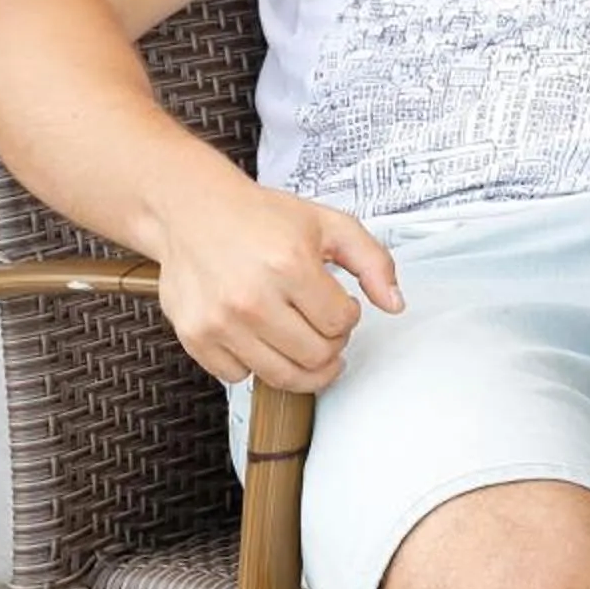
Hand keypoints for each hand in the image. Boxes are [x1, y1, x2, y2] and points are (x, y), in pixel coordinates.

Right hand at [150, 177, 404, 391]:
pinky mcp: (195, 337)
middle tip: (325, 327)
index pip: (341, 323)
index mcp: (289, 265)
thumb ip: (373, 262)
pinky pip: (238, 377)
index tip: (340, 305)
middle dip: (331, 345)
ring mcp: (219, 322)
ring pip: (281, 375)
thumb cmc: (261, 218)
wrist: (194, 212)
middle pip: (315, 356)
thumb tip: (395, 304)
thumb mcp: (330, 225)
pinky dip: (255, 365)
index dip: (349, 316)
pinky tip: (261, 339)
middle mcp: (251, 298)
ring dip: (301, 364)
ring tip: (303, 342)